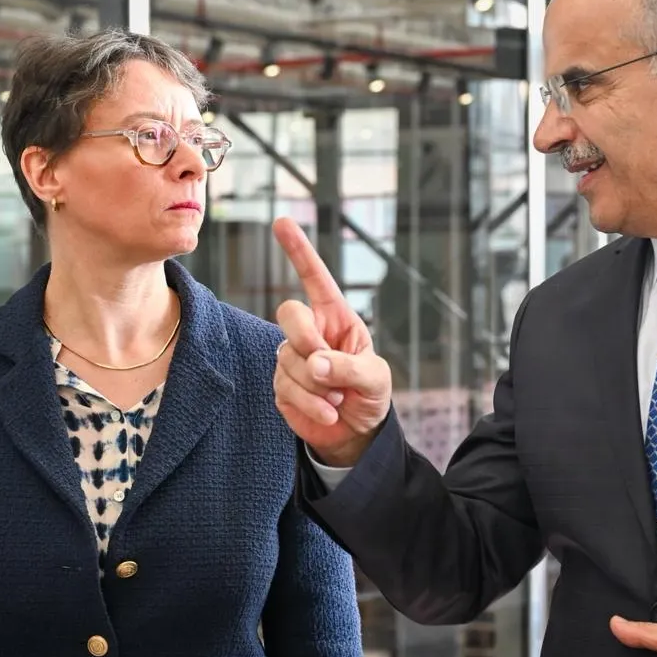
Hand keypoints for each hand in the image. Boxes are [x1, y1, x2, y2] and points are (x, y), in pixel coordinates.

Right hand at [271, 217, 392, 465]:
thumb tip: (314, 362)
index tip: (282, 222)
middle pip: (289, 315)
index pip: (315, 278)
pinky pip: (287, 388)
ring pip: (288, 359)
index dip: (299, 251)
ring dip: (318, 385)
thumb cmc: (370, 395)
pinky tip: (328, 411)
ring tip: (339, 397)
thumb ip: (348, 366)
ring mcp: (292, 358)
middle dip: (306, 340)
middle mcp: (310, 332)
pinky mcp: (281, 386)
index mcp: (336, 318)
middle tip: (327, 367)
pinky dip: (312, 404)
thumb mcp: (374, 378)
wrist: (356, 433)